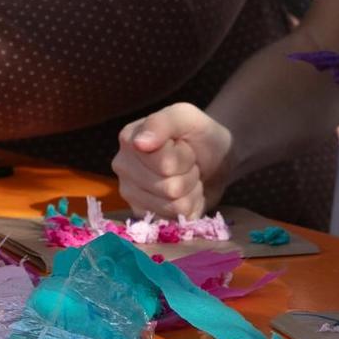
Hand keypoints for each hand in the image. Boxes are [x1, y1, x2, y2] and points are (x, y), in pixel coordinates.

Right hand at [111, 103, 234, 217]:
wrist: (215, 157)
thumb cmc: (199, 134)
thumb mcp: (187, 117)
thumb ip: (163, 123)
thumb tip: (139, 143)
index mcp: (129, 140)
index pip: (165, 164)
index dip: (184, 157)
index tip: (184, 145)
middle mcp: (123, 167)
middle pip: (169, 188)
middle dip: (188, 175)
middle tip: (188, 163)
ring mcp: (131, 194)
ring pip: (173, 206)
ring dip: (190, 191)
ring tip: (187, 175)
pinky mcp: (143, 214)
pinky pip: (174, 221)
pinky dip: (189, 207)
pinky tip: (184, 193)